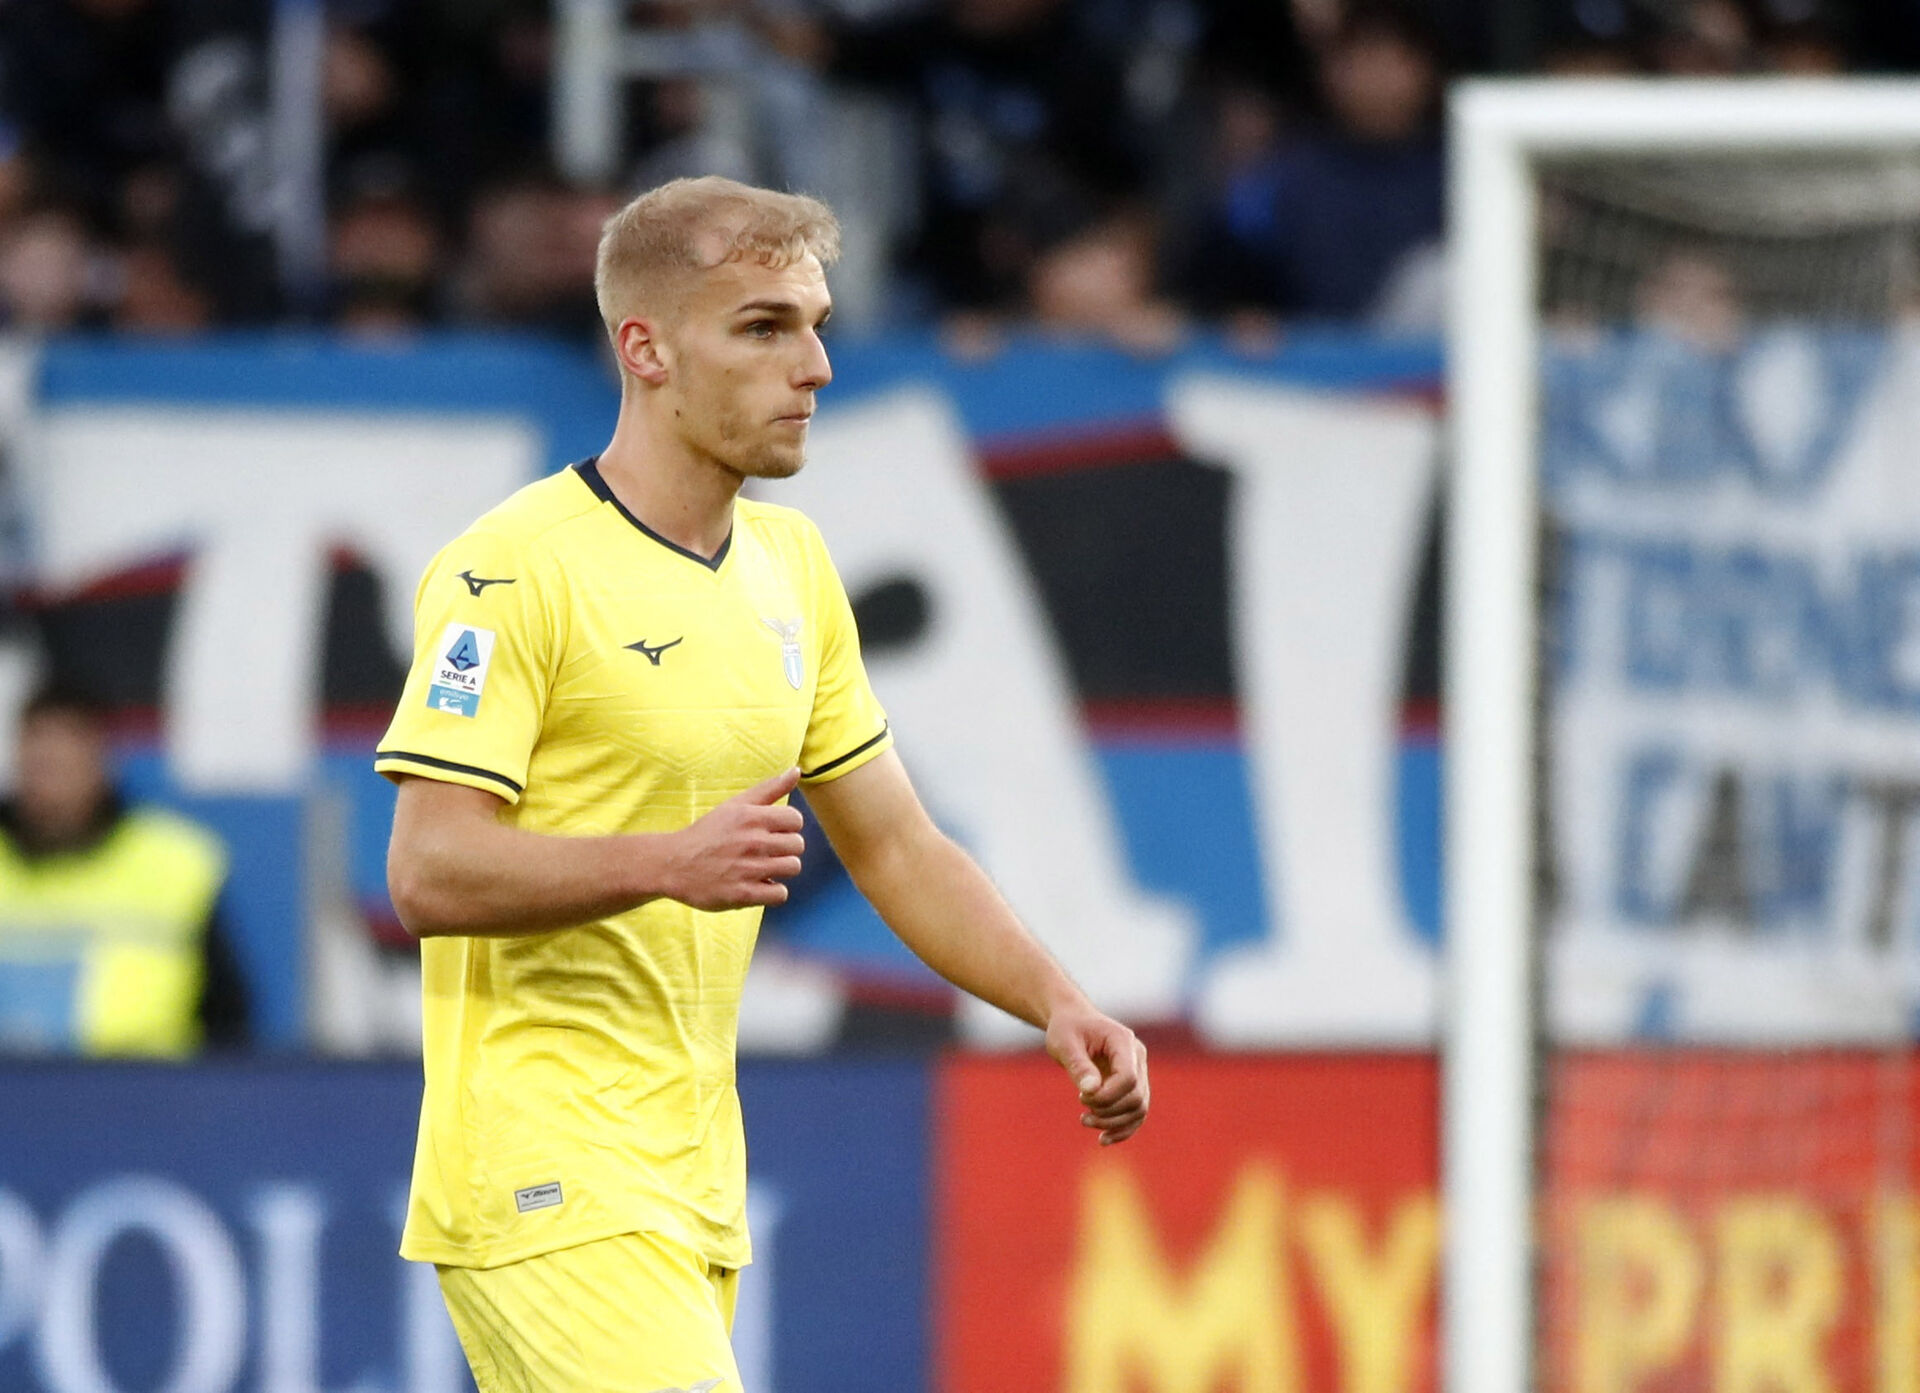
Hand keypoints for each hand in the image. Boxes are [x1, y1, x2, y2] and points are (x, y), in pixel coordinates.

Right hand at [660, 768, 805, 909]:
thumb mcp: (735, 805)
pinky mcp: (743, 894)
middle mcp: (752, 842)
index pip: (795, 819)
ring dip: (780, 869)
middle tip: (765, 851)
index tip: (772, 832)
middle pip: (798, 845)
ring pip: (793, 868)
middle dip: (785, 848)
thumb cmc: (708, 833)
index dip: (787, 827)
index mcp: (750, 817)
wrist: (673, 864)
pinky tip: (759, 884)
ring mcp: (748, 869)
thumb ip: (769, 788)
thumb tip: (796, 770)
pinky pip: (780, 894)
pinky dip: (773, 891)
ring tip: (762, 868)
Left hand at [1047, 1005, 1149, 1146]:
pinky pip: (1136, 1113)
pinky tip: (1103, 1139)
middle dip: (1109, 1111)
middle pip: (1136, 1097)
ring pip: (1139, 1108)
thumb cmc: (1067, 1029)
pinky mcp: (1133, 1085)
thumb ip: (1078, 1066)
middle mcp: (1137, 1057)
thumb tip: (1091, 1091)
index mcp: (1123, 1042)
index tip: (1080, 1097)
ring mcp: (1138, 1071)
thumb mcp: (1064, 1043)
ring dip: (1114, 1123)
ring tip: (1086, 1121)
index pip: (1128, 1078)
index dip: (1107, 1096)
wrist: (1072, 1021)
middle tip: (1082, 1111)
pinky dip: (1123, 1129)